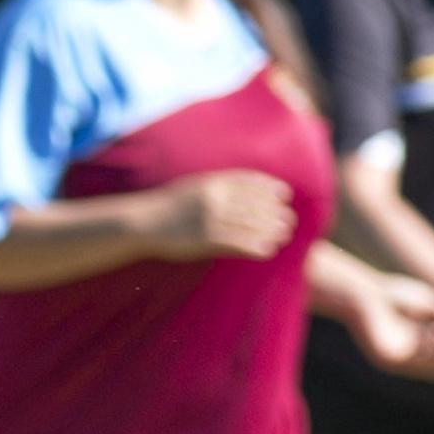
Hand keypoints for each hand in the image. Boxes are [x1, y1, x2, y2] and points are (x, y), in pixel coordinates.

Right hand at [150, 171, 297, 261]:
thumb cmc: (167, 205)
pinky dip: (255, 247)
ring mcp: (210, 219)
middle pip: (253, 204)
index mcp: (211, 182)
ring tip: (284, 235)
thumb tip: (239, 186)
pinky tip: (268, 251)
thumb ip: (215, 185)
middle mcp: (214, 199)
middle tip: (290, 219)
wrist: (143, 222)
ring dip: (270, 230)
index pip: (248, 182)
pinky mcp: (205, 240)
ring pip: (248, 224)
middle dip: (274, 212)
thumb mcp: (192, 186)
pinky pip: (237, 243)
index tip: (285, 194)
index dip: (269, 188)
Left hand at [349, 274, 433, 380]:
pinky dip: (425, 348)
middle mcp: (405, 358)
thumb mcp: (430, 303)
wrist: (366, 293)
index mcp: (416, 348)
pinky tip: (429, 333)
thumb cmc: (396, 295)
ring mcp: (393, 360)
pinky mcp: (383, 358)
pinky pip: (412, 360)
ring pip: (425, 368)